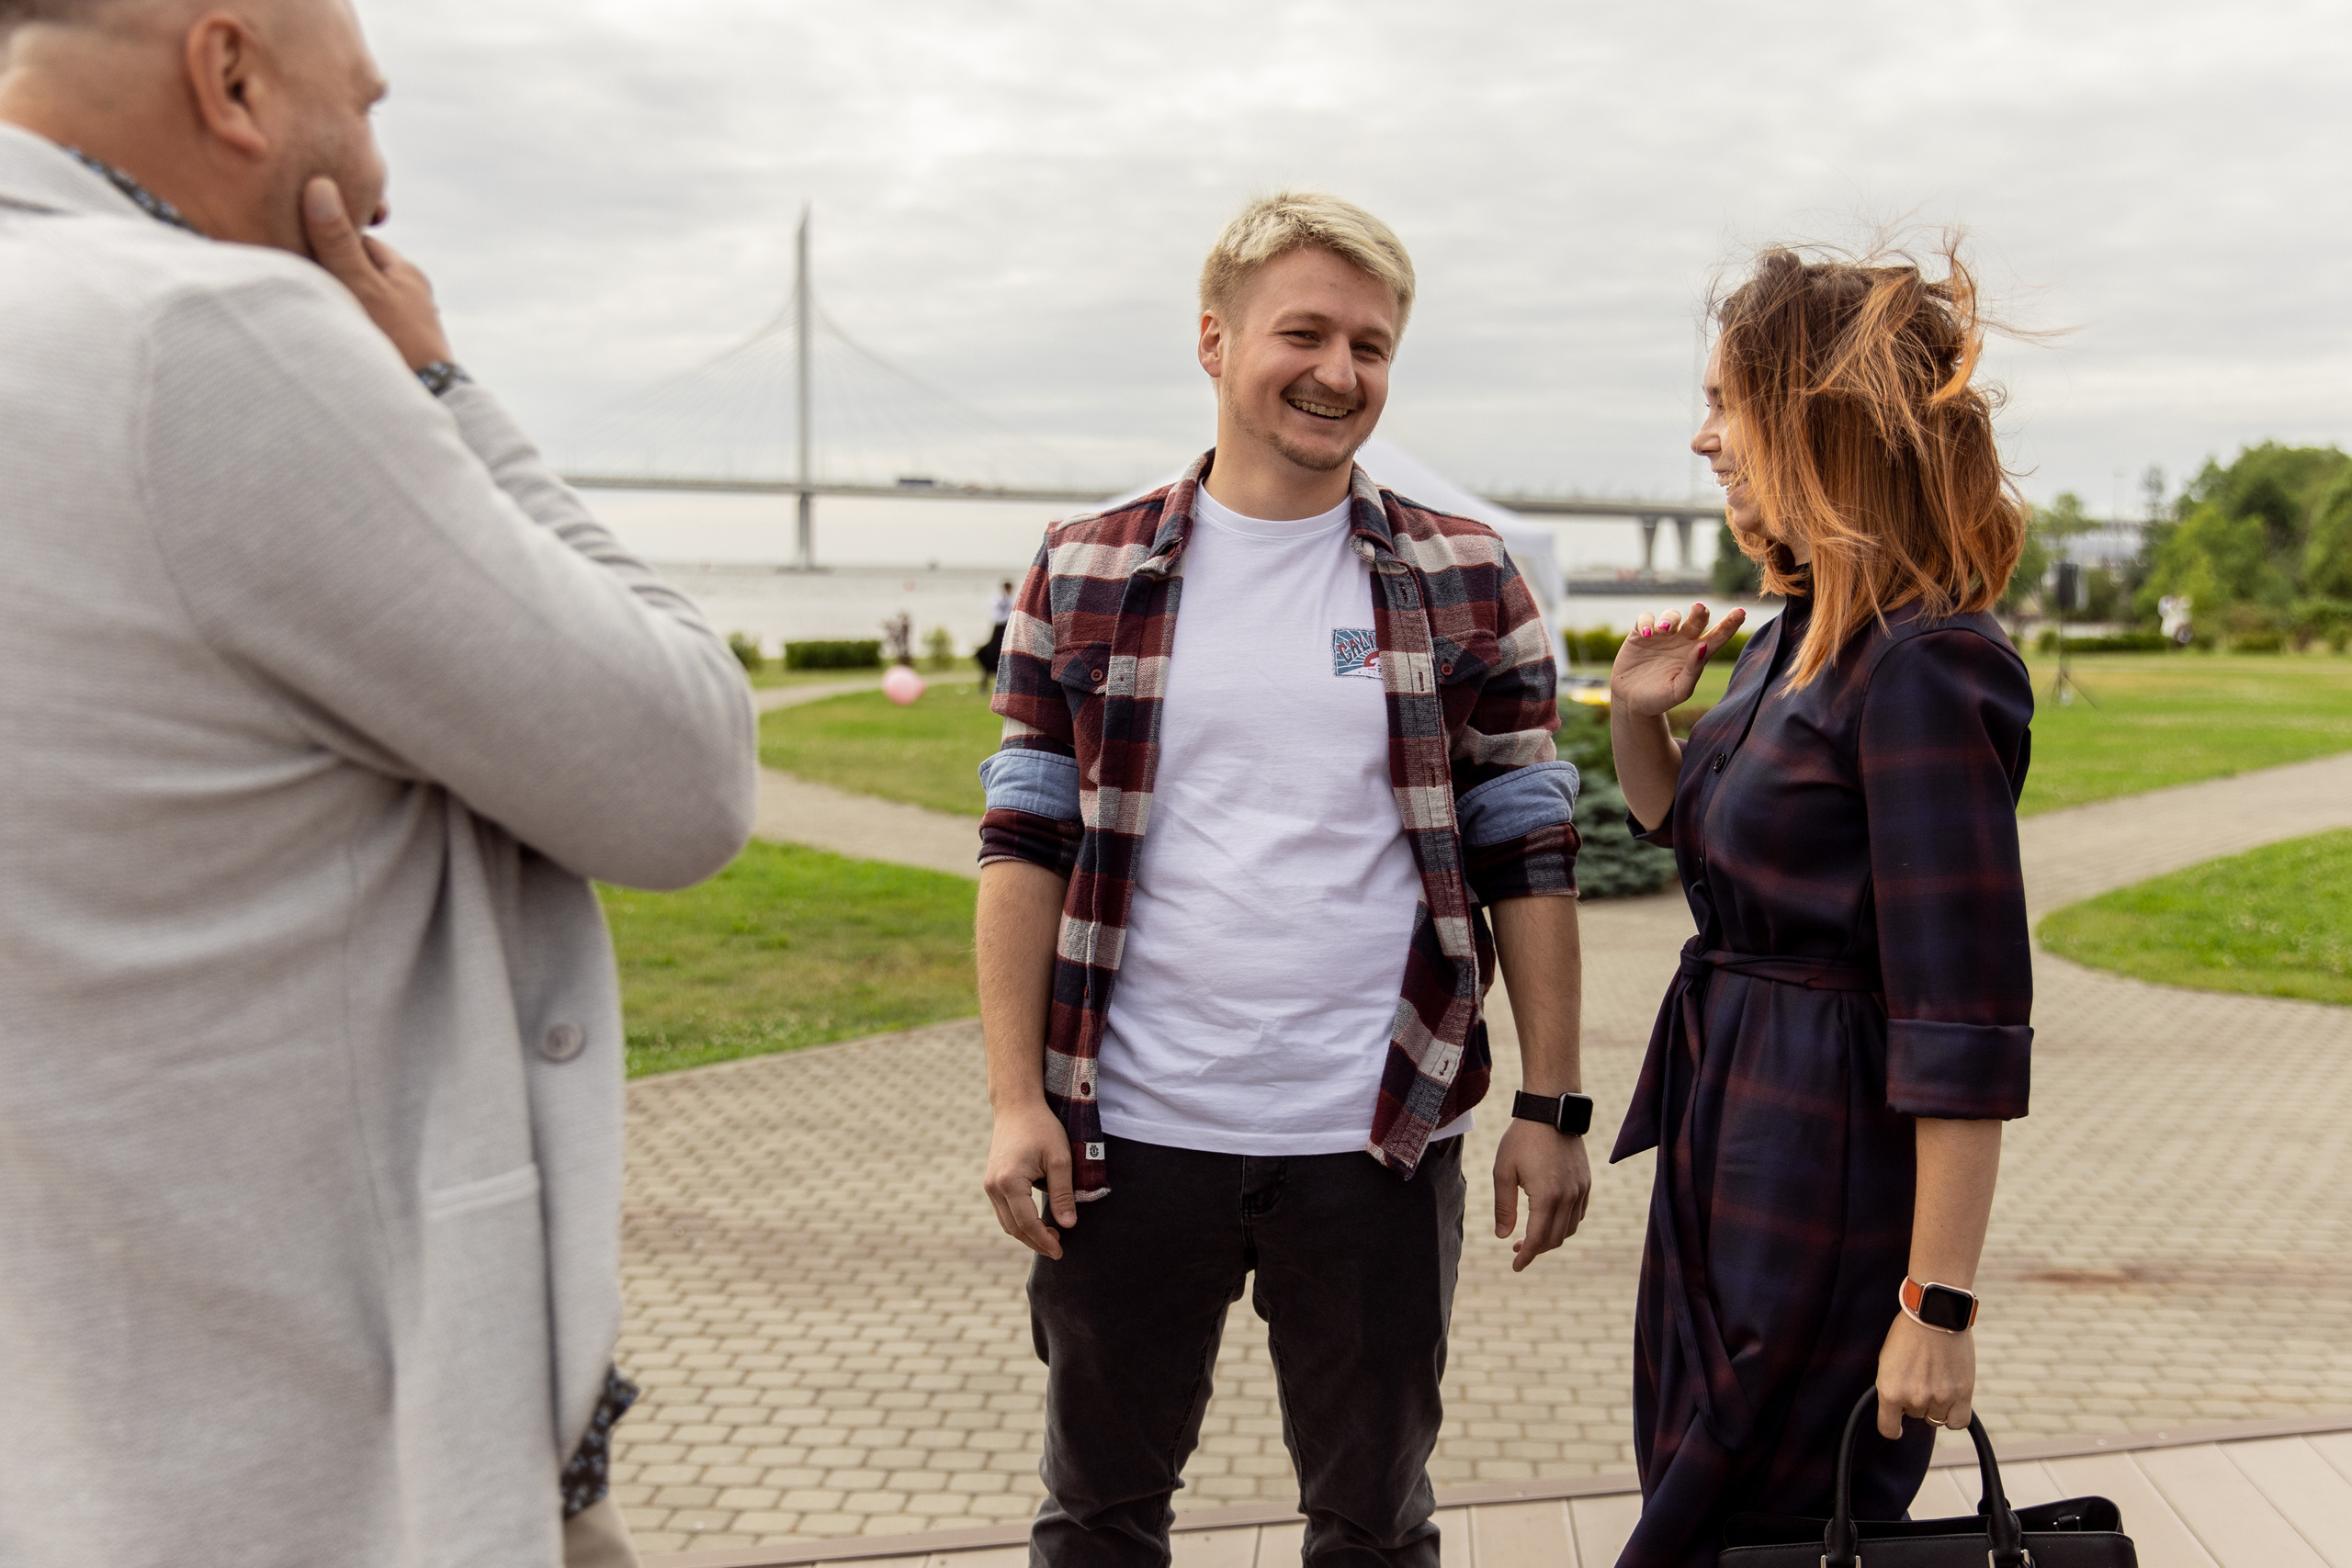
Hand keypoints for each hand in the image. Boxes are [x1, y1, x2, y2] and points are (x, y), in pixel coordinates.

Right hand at [301, 177, 453, 371]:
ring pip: (360, 300)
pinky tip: (329, 334)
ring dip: (336, 300)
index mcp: (405, 272)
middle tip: (291, 274)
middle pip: (357, 271)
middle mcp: (410, 295)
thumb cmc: (395, 342)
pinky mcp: (400, 350)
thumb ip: (336, 241)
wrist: (430, 403)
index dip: (324, 239)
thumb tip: (320, 186)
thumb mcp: (360, 285)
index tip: (292, 240)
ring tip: (306, 306)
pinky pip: (366, 327)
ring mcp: (406, 324)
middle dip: (328, 271)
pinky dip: (348, 325)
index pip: (356, 241)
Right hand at [982, 1097, 1075, 1259]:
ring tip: (1051, 1236)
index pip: (1027, 1223)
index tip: (1060, 1251)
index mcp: (1009, 1182)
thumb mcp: (1059, 1158)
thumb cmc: (1041, 1128)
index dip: (1044, 1241)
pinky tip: (1037, 1221)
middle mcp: (993, 1187)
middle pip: (1014, 1228)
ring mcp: (989, 1185)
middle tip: (1058, 1248)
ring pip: (1006, 1222)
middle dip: (1036, 1242)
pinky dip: (1019, 1221)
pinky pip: (1003, 1211)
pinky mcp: (991, 1181)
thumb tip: (1068, 1225)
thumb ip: (1063, 1193)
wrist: (1017, 1106)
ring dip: (1027, 1234)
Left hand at [1492, 1120, 1590, 1272]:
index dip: (1526, 1256)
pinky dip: (1565, 1225)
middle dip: (1536, 1249)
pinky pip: (1579, 1214)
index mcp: (1546, 1196)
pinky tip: (1549, 1220)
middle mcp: (1568, 1197)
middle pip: (1555, 1239)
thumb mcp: (1503, 1171)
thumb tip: (1503, 1236)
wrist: (1551, 1110)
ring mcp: (1581, 1190)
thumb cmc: (1522, 1139)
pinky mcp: (1586, 1182)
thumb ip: (1503, 1207)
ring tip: (1531, 1235)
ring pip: (1569, 1229)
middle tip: (1517, 1249)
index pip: (1538, 1239)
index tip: (1516, 1266)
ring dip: (1551, 1238)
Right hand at [1608, 602, 1746, 718]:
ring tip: (1663, 630)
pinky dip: (1647, 622)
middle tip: (1699, 609)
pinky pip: (1646, 618)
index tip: (1740, 612)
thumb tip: (1702, 646)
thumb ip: (1693, 671)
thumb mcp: (1679, 691)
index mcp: (1697, 654)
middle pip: (1697, 620)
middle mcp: (1683, 641)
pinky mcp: (1641, 633)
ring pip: (1671, 615)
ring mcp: (1662, 636)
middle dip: (1700, 613)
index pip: (1718, 636)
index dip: (1730, 623)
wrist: (1632, 701)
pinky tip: (1646, 634)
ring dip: (1669, 619)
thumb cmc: (1659, 698)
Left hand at [1875, 1311, 1976, 1438]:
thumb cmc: (1908, 1333)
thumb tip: (1899, 1409)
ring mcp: (1939, 1397)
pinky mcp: (1962, 1394)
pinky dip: (1955, 1416)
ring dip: (1936, 1405)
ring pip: (1936, 1418)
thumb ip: (1892, 1388)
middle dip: (1916, 1401)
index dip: (1893, 1427)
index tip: (1897, 1426)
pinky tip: (1952, 1402)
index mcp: (1890, 1390)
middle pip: (1915, 1416)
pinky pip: (1958, 1422)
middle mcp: (1914, 1398)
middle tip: (1921, 1377)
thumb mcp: (1887, 1361)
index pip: (1888, 1428)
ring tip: (1937, 1380)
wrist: (1934, 1314)